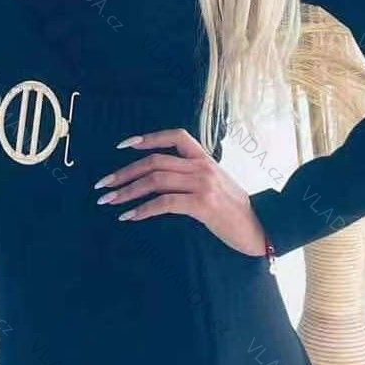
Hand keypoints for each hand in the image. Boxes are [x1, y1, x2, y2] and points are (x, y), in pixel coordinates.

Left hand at [94, 127, 267, 256]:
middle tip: (104, 184)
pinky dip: (142, 209)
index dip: (147, 138)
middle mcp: (202, 167)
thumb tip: (163, 179)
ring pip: (155, 180)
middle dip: (124, 172)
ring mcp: (203, 185)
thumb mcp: (217, 184)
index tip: (123, 146)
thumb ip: (194, 176)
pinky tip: (129, 216)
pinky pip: (164, 203)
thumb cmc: (236, 211)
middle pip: (155, 161)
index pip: (175, 136)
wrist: (260, 229)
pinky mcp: (202, 205)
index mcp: (205, 159)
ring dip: (127, 191)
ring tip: (109, 201)